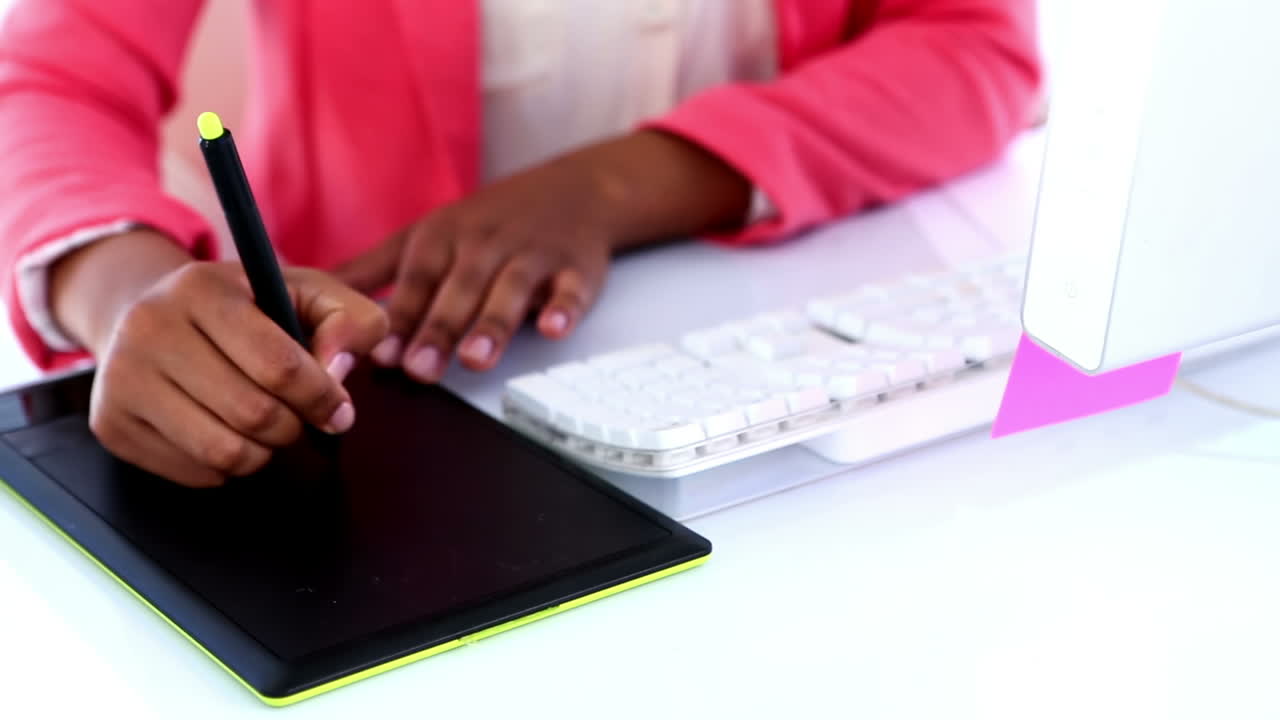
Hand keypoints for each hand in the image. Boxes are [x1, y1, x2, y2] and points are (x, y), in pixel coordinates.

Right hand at [89, 262, 388, 487]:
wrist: (152, 314)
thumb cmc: (248, 308)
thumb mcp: (308, 293)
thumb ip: (351, 321)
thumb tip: (337, 373)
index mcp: (203, 288)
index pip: (279, 365)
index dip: (322, 397)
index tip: (338, 409)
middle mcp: (150, 327)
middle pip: (254, 414)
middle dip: (293, 426)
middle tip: (298, 416)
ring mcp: (122, 378)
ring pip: (223, 452)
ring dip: (263, 451)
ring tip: (264, 425)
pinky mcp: (110, 424)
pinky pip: (195, 472)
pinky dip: (228, 466)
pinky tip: (224, 430)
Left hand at [335, 130, 751, 381]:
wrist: (573, 191)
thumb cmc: (487, 222)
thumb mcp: (425, 236)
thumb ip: (369, 272)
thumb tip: (300, 297)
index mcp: (442, 240)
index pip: (416, 282)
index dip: (399, 318)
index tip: (377, 355)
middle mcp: (484, 246)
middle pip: (459, 290)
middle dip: (439, 330)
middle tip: (421, 370)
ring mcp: (531, 256)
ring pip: (510, 291)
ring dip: (493, 324)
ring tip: (477, 359)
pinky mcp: (575, 268)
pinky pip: (570, 289)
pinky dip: (564, 308)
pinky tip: (553, 328)